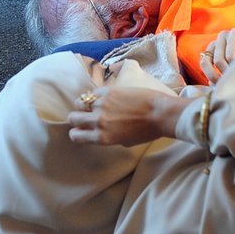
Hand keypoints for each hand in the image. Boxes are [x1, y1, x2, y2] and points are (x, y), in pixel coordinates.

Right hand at [67, 86, 186, 146]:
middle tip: (84, 114)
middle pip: (73, 118)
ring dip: (85, 103)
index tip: (81, 128)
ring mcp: (102, 105)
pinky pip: (94, 92)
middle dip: (76, 117)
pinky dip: (96, 94)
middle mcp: (98, 122)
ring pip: (80, 102)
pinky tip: (106, 95)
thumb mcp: (124, 141)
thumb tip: (98, 130)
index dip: (76, 132)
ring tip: (94, 103)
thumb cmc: (147, 131)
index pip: (75, 136)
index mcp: (101, 138)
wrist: (161, 113)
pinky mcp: (109, 92)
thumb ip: (108, 136)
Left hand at [199, 27, 234, 82]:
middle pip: (218, 59)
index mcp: (215, 45)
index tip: (220, 84)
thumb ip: (218, 75)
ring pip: (229, 55)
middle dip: (227, 72)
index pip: (205, 60)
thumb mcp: (231, 70)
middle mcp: (223, 36)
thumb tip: (209, 83)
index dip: (211, 74)